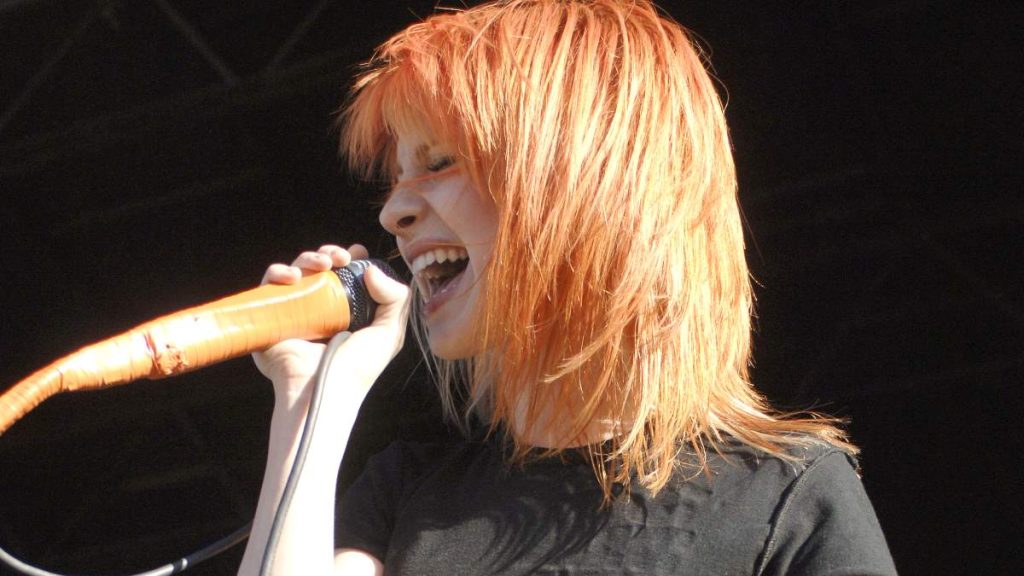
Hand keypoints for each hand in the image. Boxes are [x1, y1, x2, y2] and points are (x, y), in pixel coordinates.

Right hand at [251, 244, 409, 400]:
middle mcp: (320, 309)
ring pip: (296, 271)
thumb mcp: (389, 333)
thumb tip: (371, 269)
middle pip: (320, 268)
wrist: (322, 387)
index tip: (355, 254)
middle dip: (329, 254)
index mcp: (348, 310)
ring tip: (322, 265)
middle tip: (339, 258)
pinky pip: (268, 286)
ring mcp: (295, 311)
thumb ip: (396, 298)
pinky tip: (293, 277)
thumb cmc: (357, 367)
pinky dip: (278, 273)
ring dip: (308, 258)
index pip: (346, 275)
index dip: (349, 258)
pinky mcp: (270, 316)